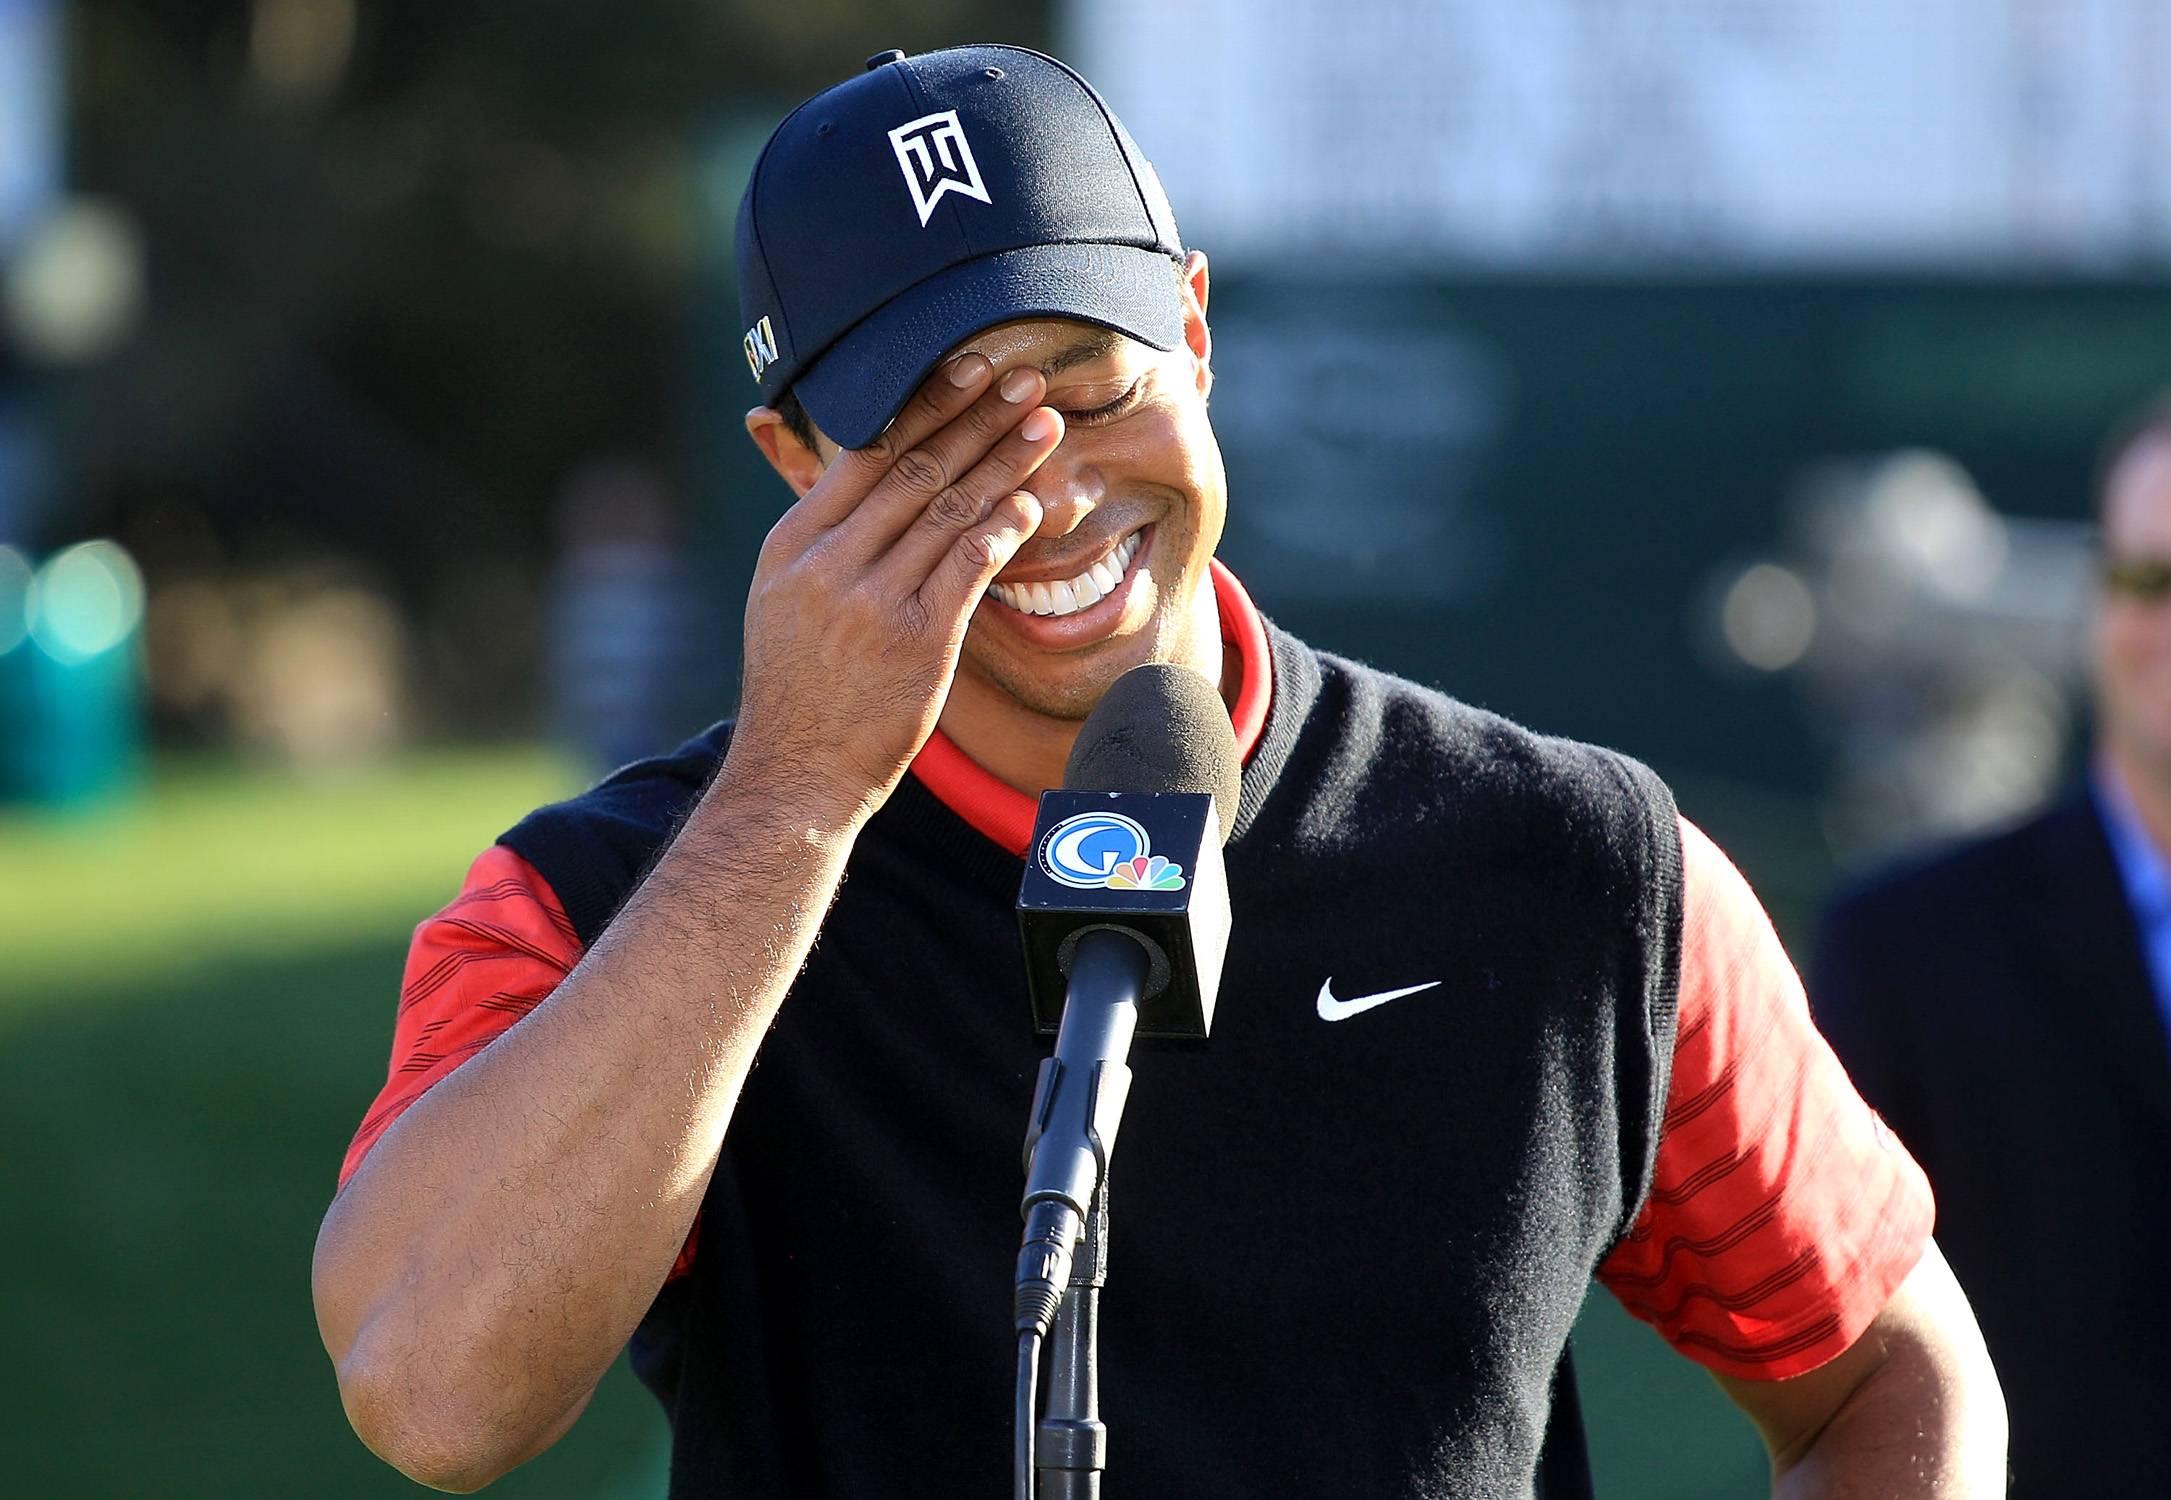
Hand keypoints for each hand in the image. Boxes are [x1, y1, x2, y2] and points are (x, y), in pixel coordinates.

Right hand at [728, 354, 1059, 820]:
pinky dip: (1003, 529)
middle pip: (915, 470)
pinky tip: (1032, 502)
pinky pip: (969, 568)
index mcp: (793, 543)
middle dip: (976, 419)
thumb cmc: (796, 685)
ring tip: (1044, 426)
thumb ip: (818, 532)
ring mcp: (873, 602)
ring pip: (949, 511)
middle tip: (1023, 379)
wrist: (794, 773)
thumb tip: (840, 469)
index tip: (966, 370)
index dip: (924, 405)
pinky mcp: (918, 642)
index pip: (866, 453)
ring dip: (1003, 463)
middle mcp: (831, 564)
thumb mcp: (779, 596)